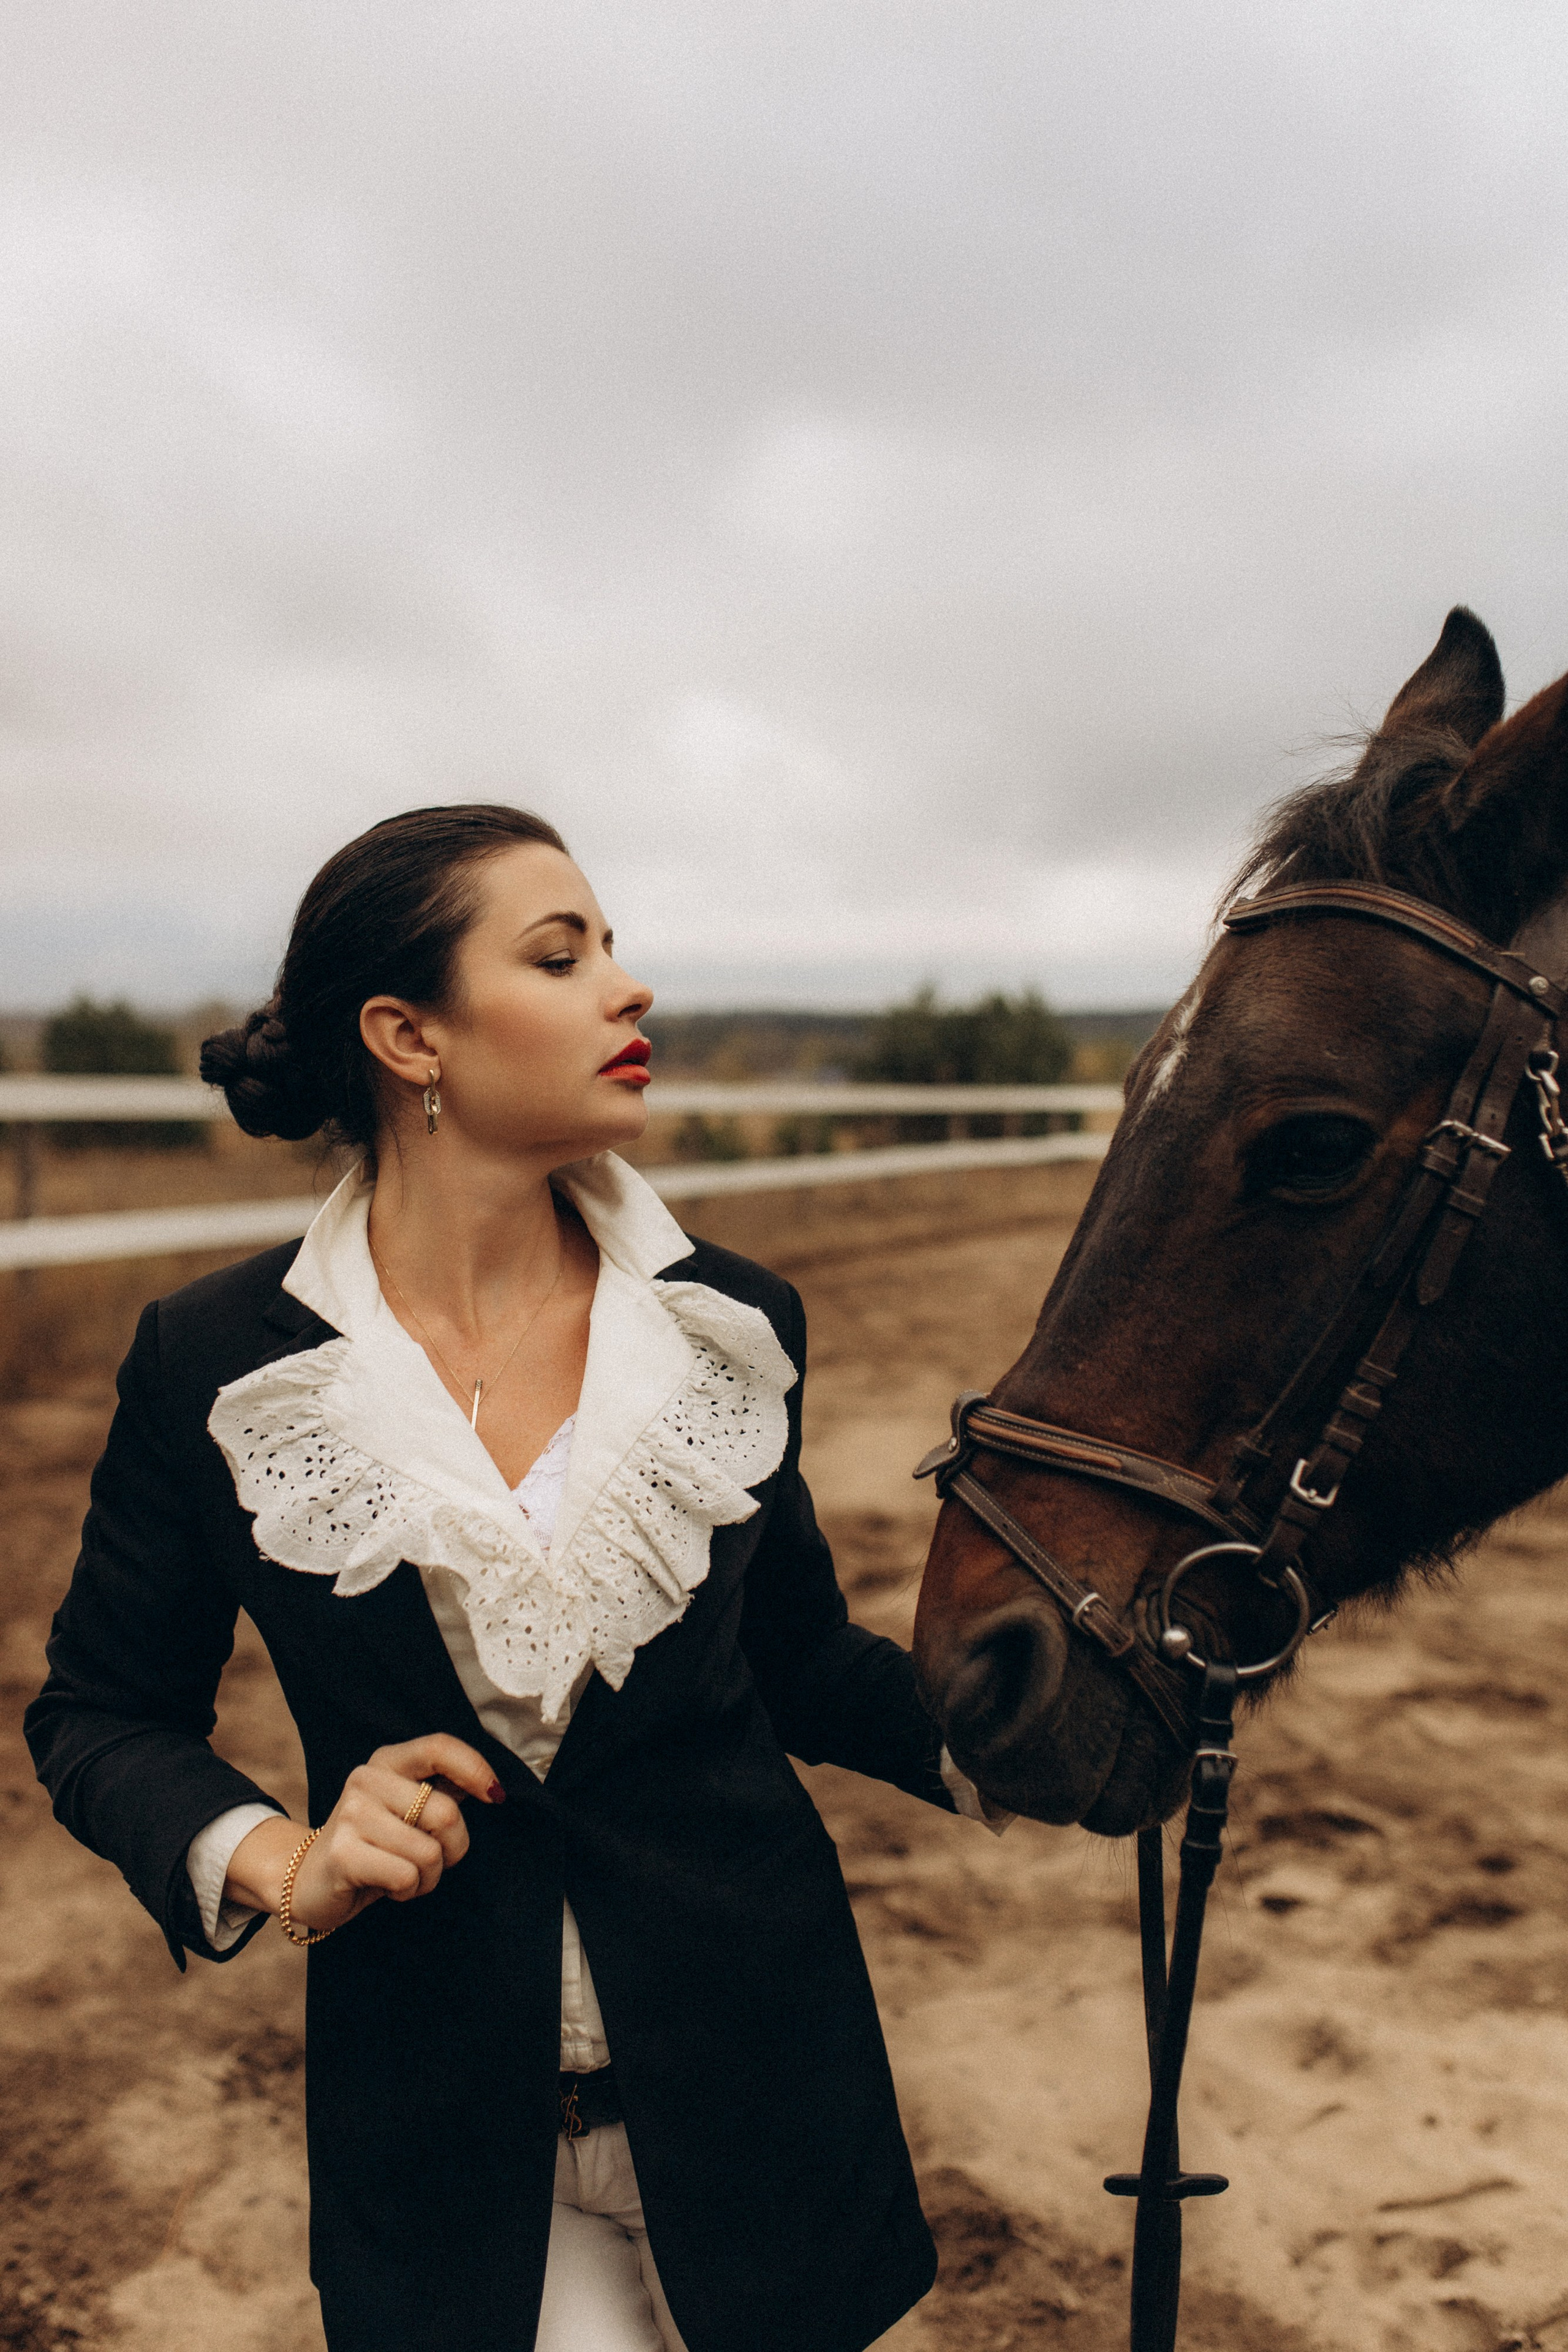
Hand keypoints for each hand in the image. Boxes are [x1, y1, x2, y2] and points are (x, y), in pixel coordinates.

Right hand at [225, 1735, 504, 1934]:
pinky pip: (406, 1876)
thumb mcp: (408, 1809)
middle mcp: (366, 1779)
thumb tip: (492, 1785)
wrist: (311, 1881)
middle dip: (453, 1849)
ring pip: (429, 1852)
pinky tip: (385, 1886)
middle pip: (446, 1813)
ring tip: (402, 1873)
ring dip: (428, 1877)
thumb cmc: (376, 1845)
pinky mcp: (343, 1853)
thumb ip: (444, 1790)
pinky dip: (408, 1891)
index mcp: (387, 1761)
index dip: (475, 1769)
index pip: (439, 1747)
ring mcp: (351, 1815)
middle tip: (430, 1860)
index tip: (495, 1796)